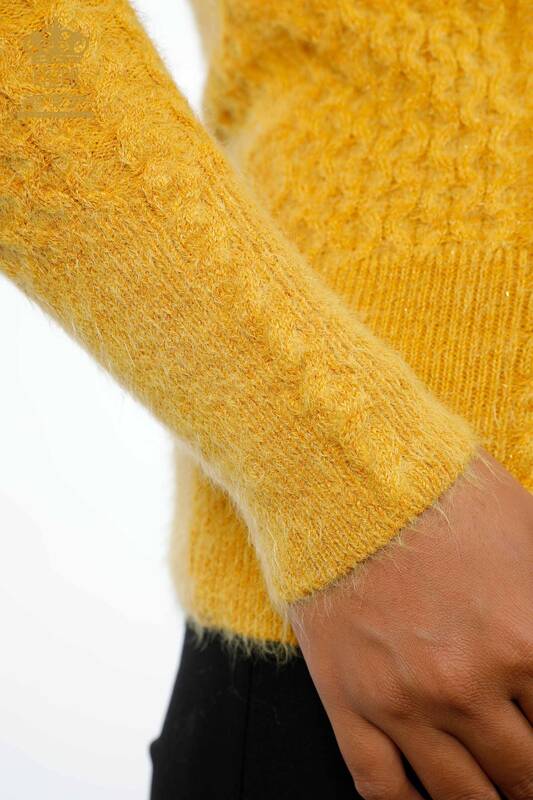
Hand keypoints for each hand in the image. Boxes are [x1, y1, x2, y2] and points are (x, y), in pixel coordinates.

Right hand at [288, 448, 532, 799]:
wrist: (342, 477)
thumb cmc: (437, 493)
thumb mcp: (530, 538)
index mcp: (525, 641)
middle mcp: (466, 686)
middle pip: (524, 776)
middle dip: (532, 781)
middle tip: (527, 772)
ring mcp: (402, 702)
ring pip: (460, 798)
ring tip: (496, 793)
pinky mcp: (348, 701)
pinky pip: (382, 789)